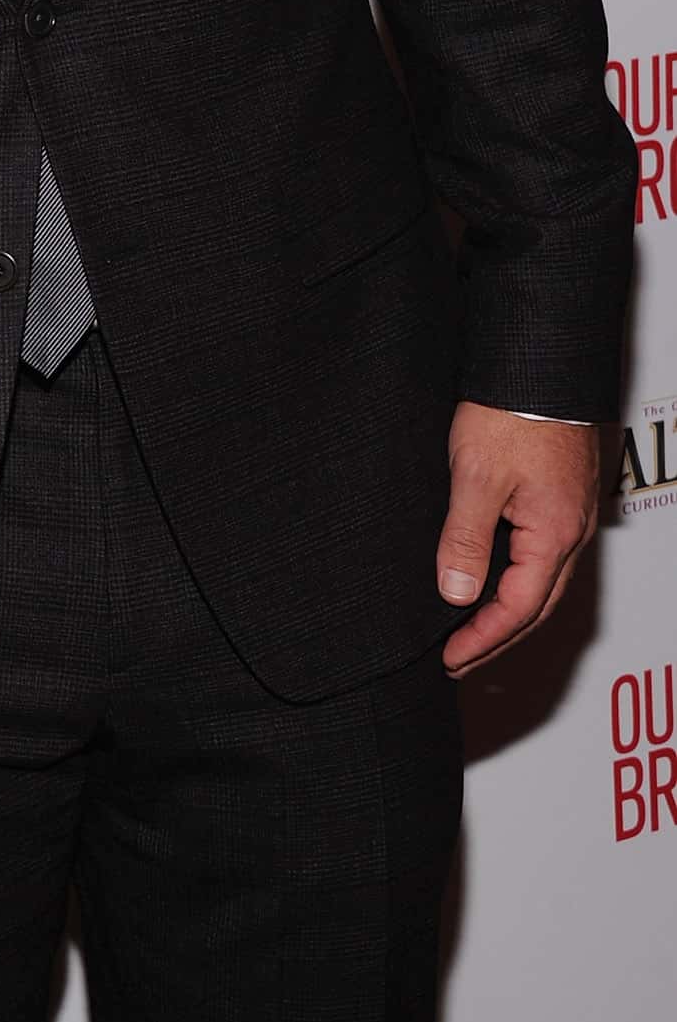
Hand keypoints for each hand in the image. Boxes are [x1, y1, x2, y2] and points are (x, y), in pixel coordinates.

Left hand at [437, 401, 601, 676]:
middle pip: (537, 603)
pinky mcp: (558, 495)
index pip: (519, 608)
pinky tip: (490, 576)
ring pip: (541, 579)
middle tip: (458, 660)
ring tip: (469, 630)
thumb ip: (466, 538)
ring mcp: (569, 512)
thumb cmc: (511, 412)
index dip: (483, 639)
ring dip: (506, 610)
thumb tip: (457, 595)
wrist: (537, 361)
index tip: (450, 660)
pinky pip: (540, 552)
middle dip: (497, 637)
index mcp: (554, 532)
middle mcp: (571, 529)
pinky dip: (514, 577)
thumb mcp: (476, 477)